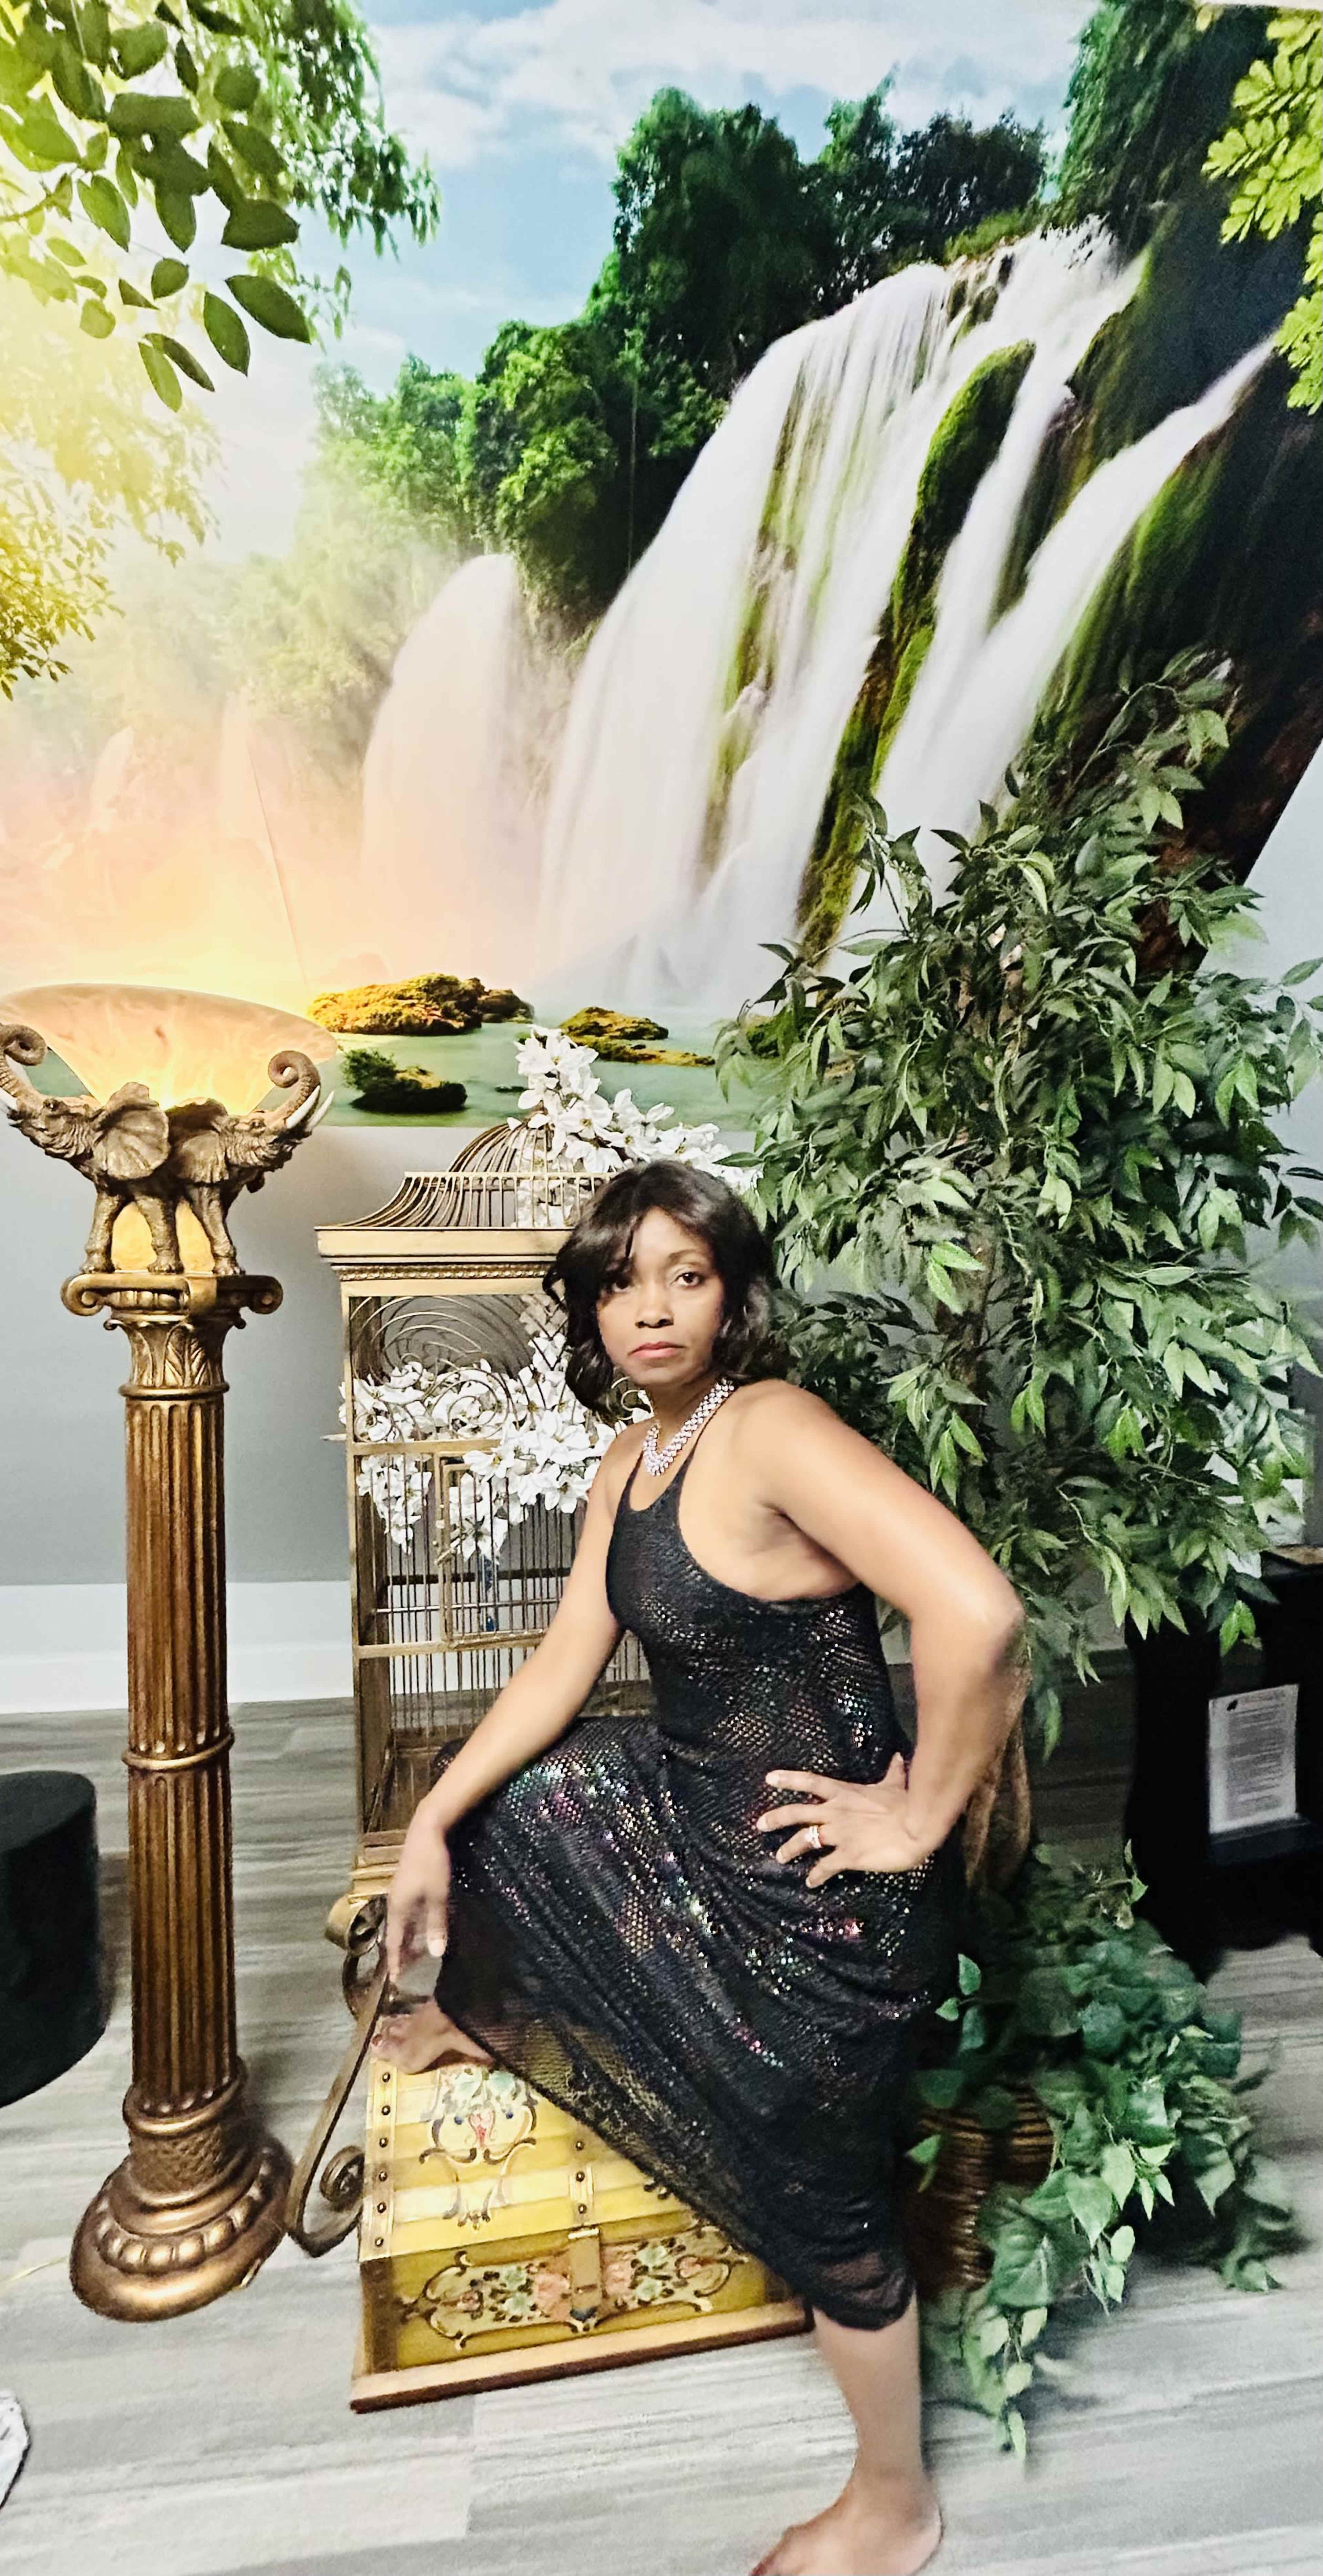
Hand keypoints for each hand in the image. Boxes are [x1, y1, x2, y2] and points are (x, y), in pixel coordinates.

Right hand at [385, 1802, 452, 1981]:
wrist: (426, 1831)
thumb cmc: (432, 1864)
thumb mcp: (438, 1896)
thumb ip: (436, 1925)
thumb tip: (435, 1955)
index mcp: (398, 1908)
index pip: (393, 1942)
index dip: (395, 1962)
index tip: (395, 1981)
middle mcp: (394, 1902)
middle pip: (395, 1934)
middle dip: (400, 1954)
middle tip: (406, 1973)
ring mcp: (399, 1892)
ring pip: (400, 1923)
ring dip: (406, 1940)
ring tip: (414, 1956)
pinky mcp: (406, 1884)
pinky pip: (406, 1913)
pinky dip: (411, 1926)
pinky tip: (420, 1929)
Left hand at [753, 1754, 940, 1885]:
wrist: (916, 1826)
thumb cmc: (906, 1804)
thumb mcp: (894, 1785)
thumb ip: (892, 1772)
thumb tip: (896, 1756)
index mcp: (844, 1793)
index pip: (811, 1782)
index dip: (788, 1779)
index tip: (769, 1778)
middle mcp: (836, 1812)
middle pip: (798, 1812)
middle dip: (776, 1818)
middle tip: (760, 1825)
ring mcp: (840, 1834)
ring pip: (805, 1840)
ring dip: (789, 1849)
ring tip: (779, 1857)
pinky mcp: (848, 1855)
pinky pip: (825, 1867)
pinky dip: (816, 1876)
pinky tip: (810, 1883)